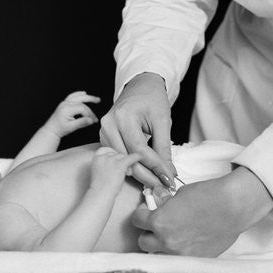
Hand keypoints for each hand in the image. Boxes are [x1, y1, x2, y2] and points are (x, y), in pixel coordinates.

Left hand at [45, 91, 100, 137]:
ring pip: (77, 96)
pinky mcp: (64, 104)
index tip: (93, 120)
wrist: (51, 130)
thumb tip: (90, 120)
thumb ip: (81, 123)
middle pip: (81, 100)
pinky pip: (72, 96)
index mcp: (66, 109)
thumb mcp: (71, 127)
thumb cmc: (59, 129)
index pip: (82, 108)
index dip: (89, 114)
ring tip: (94, 98)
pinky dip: (78, 94)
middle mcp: (65, 104)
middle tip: (98, 101)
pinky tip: (83, 93)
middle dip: (91, 100)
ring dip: (86, 96)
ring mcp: (64, 103)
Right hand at [90, 146, 141, 195]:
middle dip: (120, 160)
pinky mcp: (120, 165)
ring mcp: (112, 160)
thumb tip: (117, 160)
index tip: (115, 158)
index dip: (112, 153)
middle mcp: (104, 157)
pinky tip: (140, 156)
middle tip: (122, 171)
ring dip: (126, 164)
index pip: (105, 149)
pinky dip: (136, 157)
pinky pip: (131, 158)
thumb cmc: (100, 186)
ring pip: (123, 156)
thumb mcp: (98, 171)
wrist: (101, 194)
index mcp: (96, 158)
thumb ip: (104, 163)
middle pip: (116, 153)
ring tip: (127, 173)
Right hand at [99, 74, 174, 189]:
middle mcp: (108, 124)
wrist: (141, 87)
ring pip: (121, 161)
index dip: (155, 166)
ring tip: (157, 180)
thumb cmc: (152, 99)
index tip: (169, 179)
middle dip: (148, 175)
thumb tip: (167, 172)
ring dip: (140, 173)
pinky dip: (131, 166)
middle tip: (164, 185)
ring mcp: (103, 131)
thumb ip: (163, 147)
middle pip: (128, 159)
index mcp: (123, 116)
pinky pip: (118, 157)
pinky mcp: (104, 137)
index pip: (139, 150)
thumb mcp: (162, 121)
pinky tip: (145, 171)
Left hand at [131, 167, 272, 256]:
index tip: (147, 211)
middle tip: (157, 224)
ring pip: (158, 254)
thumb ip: (165, 205)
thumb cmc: (208, 195)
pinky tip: (185, 241)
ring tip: (170, 235)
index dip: (142, 214)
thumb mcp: (180, 195)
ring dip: (160, 245)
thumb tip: (158, 206)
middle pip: (144, 242)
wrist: (233, 206)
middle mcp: (166, 241)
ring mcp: (180, 254)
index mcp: (159, 221)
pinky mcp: (194, 260)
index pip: (137, 221)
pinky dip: (177, 252)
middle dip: (148, 232)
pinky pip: (177, 259)